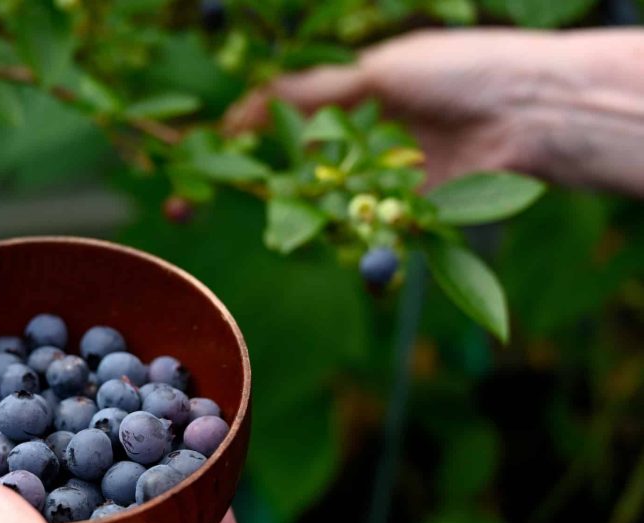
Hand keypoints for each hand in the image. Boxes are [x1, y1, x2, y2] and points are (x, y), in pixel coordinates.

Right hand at [225, 28, 643, 194]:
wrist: (528, 112)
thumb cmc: (456, 72)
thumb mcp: (380, 72)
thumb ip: (317, 90)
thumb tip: (253, 101)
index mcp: (351, 94)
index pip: (284, 112)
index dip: (246, 129)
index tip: (210, 144)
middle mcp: (361, 138)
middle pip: (296, 163)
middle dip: (256, 182)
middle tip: (207, 198)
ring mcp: (381, 176)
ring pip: (322, 200)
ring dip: (290, 213)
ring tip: (261, 222)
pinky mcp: (404, 211)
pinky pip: (360, 227)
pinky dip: (337, 234)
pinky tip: (308, 237)